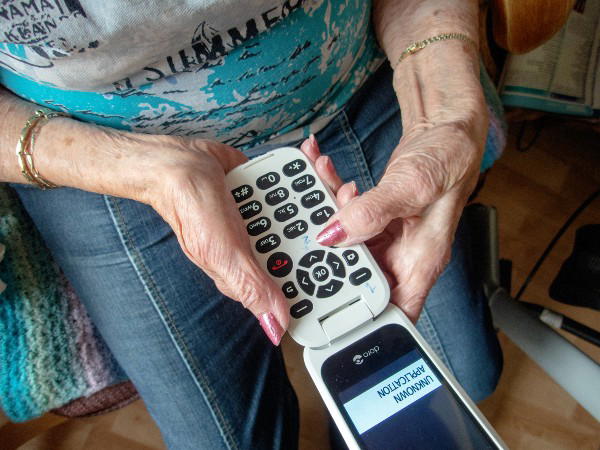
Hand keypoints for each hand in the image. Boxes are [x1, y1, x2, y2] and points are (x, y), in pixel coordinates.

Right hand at [138, 135, 350, 344]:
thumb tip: (277, 329)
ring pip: (308, 212)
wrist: (177, 162)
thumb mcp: (224, 253)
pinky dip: (303, 173)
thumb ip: (252, 287)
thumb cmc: (192, 209)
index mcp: (255, 272)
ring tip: (324, 168)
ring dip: (319, 189)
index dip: (329, 271)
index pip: (300, 284)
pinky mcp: (269, 196)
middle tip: (344, 195)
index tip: (353, 251)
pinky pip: (294, 188)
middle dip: (331, 219)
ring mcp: (269, 222)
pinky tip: (311, 158)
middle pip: (311, 243)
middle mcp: (266, 250)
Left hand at [310, 116, 487, 321]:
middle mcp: (402, 255)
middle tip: (313, 227)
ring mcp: (386, 236)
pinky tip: (322, 169)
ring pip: (345, 241)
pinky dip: (331, 193)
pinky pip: (345, 214)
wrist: (447, 127)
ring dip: (326, 214)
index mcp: (420, 262)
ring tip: (317, 182)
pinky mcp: (375, 216)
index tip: (326, 305)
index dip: (361, 319)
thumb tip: (334, 235)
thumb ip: (373, 212)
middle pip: (356, 277)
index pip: (391, 311)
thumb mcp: (413, 186)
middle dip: (329, 252)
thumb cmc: (450, 158)